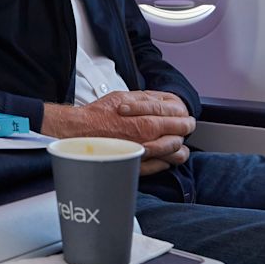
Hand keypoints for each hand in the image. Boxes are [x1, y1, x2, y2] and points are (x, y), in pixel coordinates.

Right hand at [43, 91, 194, 175]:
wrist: (78, 133)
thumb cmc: (98, 115)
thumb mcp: (124, 96)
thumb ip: (147, 99)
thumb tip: (164, 100)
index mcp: (147, 122)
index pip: (180, 121)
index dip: (186, 119)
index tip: (185, 118)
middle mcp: (148, 141)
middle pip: (180, 138)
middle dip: (184, 131)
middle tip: (184, 128)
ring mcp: (144, 155)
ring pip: (174, 155)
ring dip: (178, 148)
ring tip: (176, 142)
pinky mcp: (136, 166)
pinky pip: (160, 167)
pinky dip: (166, 161)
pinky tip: (164, 155)